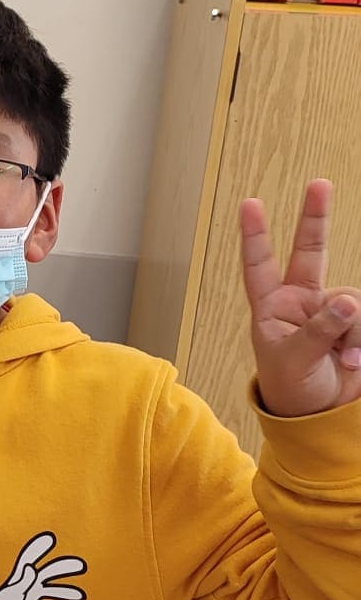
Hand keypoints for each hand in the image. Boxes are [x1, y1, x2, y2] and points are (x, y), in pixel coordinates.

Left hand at [0, 532, 87, 599]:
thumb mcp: (14, 591)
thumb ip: (23, 580)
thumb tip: (31, 567)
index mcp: (22, 571)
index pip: (31, 556)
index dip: (39, 547)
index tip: (51, 538)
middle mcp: (31, 574)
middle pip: (49, 568)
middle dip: (63, 565)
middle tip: (80, 563)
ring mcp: (36, 582)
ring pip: (53, 575)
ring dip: (66, 572)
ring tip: (82, 567)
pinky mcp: (38, 592)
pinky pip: (54, 591)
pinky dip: (66, 592)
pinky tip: (79, 594)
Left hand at [241, 180, 360, 417]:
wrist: (318, 414)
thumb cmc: (290, 388)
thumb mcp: (294, 361)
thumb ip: (319, 330)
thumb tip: (347, 301)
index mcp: (271, 307)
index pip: (259, 266)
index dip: (255, 236)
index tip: (250, 204)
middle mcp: (301, 300)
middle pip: (310, 251)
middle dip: (316, 218)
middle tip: (320, 185)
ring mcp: (330, 309)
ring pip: (351, 301)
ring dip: (353, 331)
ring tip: (346, 360)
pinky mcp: (355, 322)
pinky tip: (355, 362)